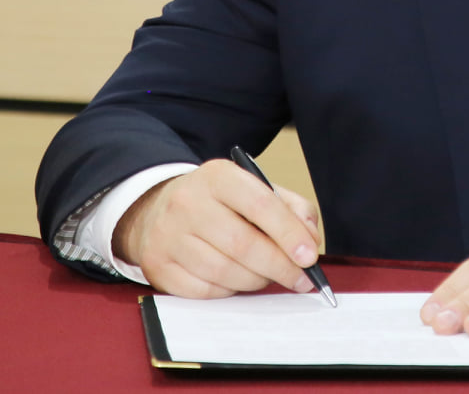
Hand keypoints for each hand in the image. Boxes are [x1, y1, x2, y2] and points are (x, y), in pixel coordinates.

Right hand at [113, 159, 321, 298]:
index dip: (289, 233)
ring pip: (224, 272)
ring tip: (269, 276)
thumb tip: (310, 241)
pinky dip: (229, 291)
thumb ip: (291, 209)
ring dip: (256, 281)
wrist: (158, 210)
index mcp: (217, 176)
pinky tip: (238, 281)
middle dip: (279, 266)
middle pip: (243, 244)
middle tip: (300, 278)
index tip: (309, 256)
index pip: (260, 204)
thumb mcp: (255, 189)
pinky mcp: (158, 266)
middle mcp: (188, 202)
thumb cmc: (219, 203)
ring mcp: (169, 236)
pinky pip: (205, 291)